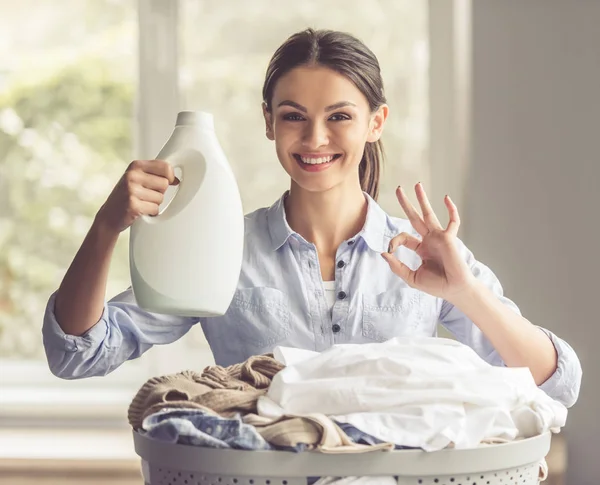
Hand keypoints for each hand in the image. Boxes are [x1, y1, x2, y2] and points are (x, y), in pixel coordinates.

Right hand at [95, 159, 178, 233]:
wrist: (109, 216)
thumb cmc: (126, 196)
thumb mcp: (137, 179)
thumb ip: (155, 175)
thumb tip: (176, 179)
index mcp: (135, 166)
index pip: (165, 167)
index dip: (170, 176)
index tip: (169, 181)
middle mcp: (132, 176)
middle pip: (165, 184)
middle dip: (159, 192)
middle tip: (146, 195)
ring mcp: (131, 190)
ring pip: (160, 198)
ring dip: (154, 203)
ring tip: (141, 202)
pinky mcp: (133, 205)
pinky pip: (155, 209)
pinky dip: (150, 212)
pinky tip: (140, 210)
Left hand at [381, 183, 474, 301]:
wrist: (454, 290)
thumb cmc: (436, 285)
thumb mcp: (411, 278)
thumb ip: (397, 267)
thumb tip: (383, 253)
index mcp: (421, 248)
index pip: (404, 237)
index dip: (394, 241)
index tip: (389, 250)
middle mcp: (430, 240)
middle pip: (415, 217)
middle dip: (406, 203)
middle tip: (399, 189)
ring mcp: (439, 237)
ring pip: (429, 214)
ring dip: (423, 199)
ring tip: (417, 184)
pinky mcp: (449, 238)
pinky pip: (452, 221)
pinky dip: (451, 209)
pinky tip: (446, 198)